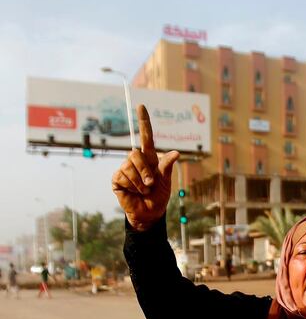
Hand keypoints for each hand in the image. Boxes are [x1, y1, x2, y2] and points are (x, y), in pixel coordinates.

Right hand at [111, 105, 179, 231]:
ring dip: (139, 181)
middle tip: (151, 184)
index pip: (146, 136)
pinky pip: (122, 176)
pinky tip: (133, 192)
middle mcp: (136, 160)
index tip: (142, 106)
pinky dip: (131, 186)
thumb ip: (167, 166)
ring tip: (144, 190)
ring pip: (129, 166)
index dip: (143, 122)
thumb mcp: (166, 181)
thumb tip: (176, 153)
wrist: (149, 212)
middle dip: (145, 170)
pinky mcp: (117, 179)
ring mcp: (125, 169)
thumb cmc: (159, 196)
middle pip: (135, 153)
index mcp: (150, 158)